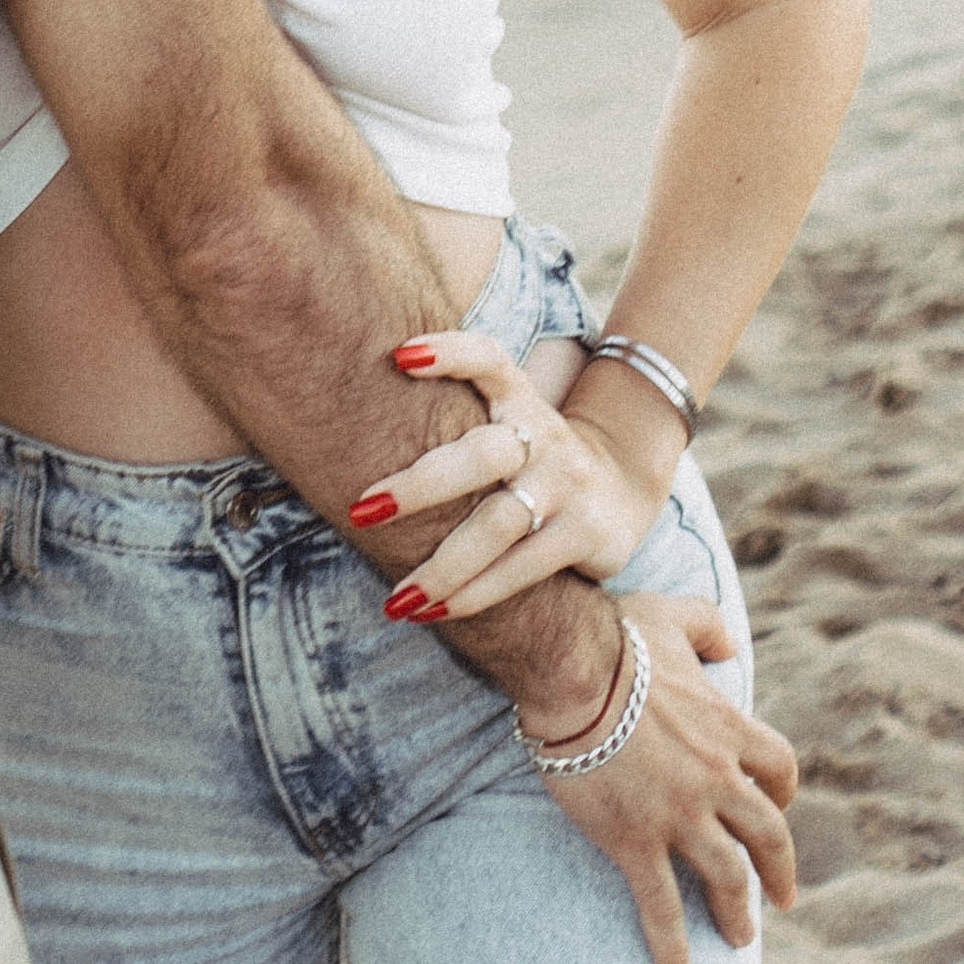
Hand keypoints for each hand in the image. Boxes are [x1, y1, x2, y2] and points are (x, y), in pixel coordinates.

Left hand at [354, 326, 663, 617]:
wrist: (619, 490)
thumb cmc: (526, 454)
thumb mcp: (502, 418)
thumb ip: (447, 409)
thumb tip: (343, 408)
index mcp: (517, 396)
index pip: (488, 358)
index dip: (449, 351)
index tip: (398, 355)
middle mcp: (543, 434)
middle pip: (482, 454)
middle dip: (420, 486)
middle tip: (361, 509)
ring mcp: (567, 484)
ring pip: (499, 524)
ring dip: (443, 565)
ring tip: (397, 597)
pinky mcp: (585, 533)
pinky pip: (523, 567)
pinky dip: (476, 594)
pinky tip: (435, 612)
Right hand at [538, 596, 797, 963]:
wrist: (569, 668)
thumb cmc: (616, 636)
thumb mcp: (672, 615)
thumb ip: (707, 626)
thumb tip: (727, 642)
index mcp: (728, 727)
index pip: (780, 769)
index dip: (782, 791)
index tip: (776, 804)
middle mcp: (716, 778)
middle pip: (768, 834)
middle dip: (779, 869)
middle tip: (782, 896)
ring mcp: (679, 814)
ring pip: (726, 877)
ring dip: (737, 913)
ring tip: (739, 938)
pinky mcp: (637, 841)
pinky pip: (662, 906)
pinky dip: (674, 950)